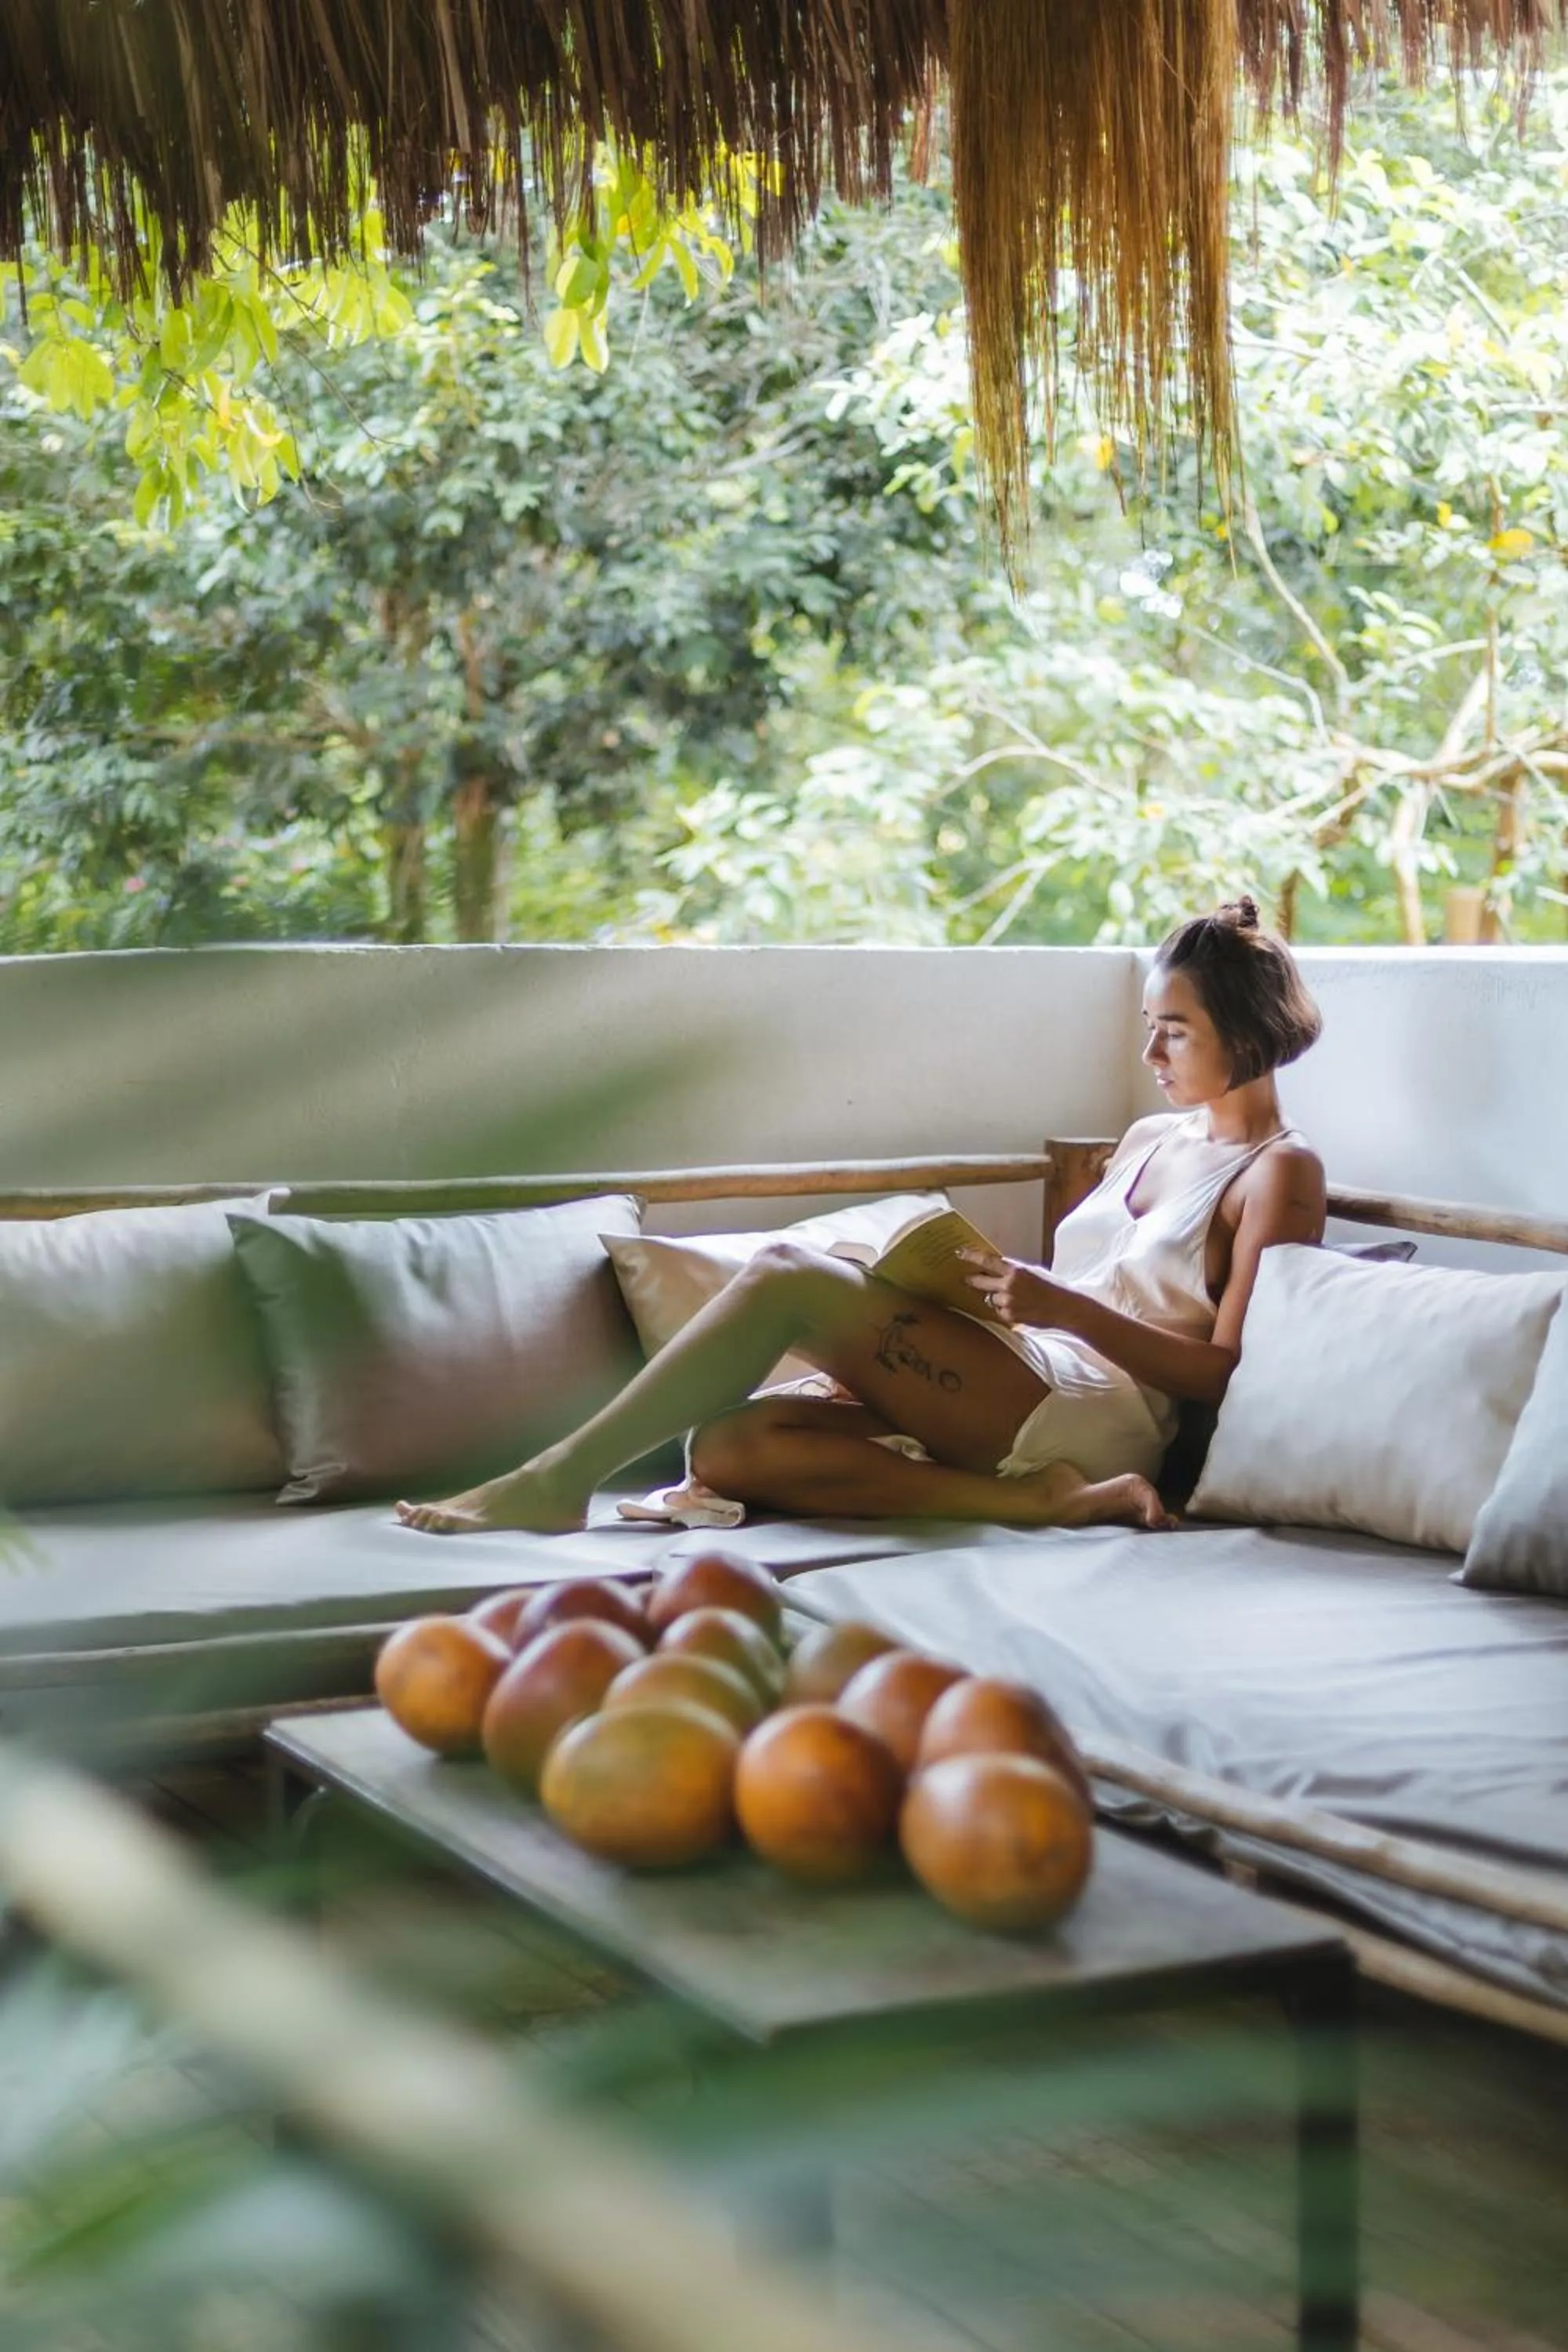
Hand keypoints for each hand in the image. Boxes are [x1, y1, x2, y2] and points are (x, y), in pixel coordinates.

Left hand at [958, 1248, 1077, 1330]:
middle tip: (965, 1278)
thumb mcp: (1033, 1272)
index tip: (959, 1253)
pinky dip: (1004, 1309)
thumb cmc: (1052, 1287)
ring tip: (1015, 1298)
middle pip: (980, 1281)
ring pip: (991, 1299)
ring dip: (996, 1298)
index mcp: (1016, 1270)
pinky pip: (999, 1311)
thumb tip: (995, 1268)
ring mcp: (1008, 1302)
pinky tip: (1019, 1308)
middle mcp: (1009, 1286)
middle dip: (972, 1280)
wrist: (1065, 1308)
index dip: (971, 1256)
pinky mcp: (1010, 1317)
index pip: (987, 1261)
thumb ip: (1013, 1271)